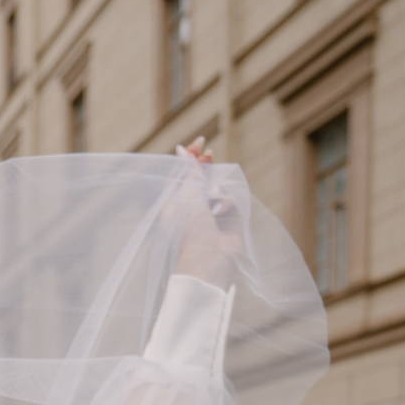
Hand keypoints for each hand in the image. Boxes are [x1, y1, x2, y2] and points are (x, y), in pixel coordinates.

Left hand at [168, 137, 242, 283]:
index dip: (190, 157)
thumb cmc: (191, 231)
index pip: (182, 174)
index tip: (199, 142)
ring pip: (218, 187)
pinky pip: (230, 200)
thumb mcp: (188, 197)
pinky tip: (222, 212)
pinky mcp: (229, 219)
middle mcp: (192, 207)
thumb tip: (182, 150)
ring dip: (216, 188)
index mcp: (175, 203)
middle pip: (201, 178)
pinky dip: (227, 202)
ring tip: (213, 198)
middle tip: (209, 154)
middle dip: (205, 167)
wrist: (209, 261)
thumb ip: (189, 173)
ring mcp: (211, 213)